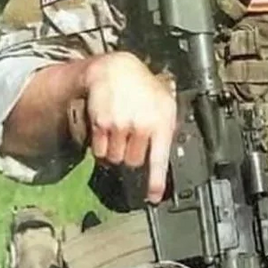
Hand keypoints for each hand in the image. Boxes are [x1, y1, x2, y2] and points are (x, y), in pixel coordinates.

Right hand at [81, 52, 176, 203]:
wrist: (116, 70)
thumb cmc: (145, 89)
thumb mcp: (166, 105)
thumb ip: (167, 130)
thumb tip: (166, 157)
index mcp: (161, 123)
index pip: (159, 159)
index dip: (155, 182)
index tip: (152, 197)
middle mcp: (141, 125)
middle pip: (133, 162)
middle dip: (132, 156)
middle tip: (133, 139)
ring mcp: (120, 125)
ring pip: (116, 158)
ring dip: (116, 151)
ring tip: (122, 131)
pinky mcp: (101, 124)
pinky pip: (100, 150)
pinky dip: (103, 146)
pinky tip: (109, 130)